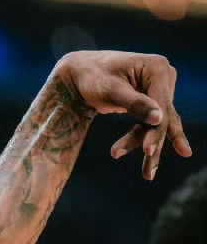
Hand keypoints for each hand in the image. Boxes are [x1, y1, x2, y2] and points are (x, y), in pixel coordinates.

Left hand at [56, 50, 191, 179]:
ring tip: (147, 175)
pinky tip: (146, 162)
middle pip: (162, 116)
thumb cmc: (93, 77)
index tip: (148, 152)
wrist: (80, 73)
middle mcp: (163, 77)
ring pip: (157, 124)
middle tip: (148, 174)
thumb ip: (135, 103)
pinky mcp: (150, 101)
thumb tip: (159, 118)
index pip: (161, 106)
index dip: (155, 130)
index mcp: (157, 68)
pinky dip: (142, 141)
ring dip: (148, 147)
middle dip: (153, 144)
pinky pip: (149, 125)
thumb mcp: (111, 91)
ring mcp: (158, 89)